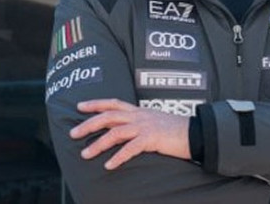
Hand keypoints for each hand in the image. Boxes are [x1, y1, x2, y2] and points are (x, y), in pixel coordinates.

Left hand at [69, 99, 189, 169]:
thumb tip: (124, 132)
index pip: (113, 103)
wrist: (197, 134)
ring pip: (115, 132)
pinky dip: (118, 157)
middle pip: (108, 116)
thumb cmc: (176, 131)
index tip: (79, 106)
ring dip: (98, 144)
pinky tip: (108, 165)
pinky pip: (131, 149)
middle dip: (88, 124)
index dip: (96, 103)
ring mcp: (145, 126)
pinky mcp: (152, 139)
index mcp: (139, 111)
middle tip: (73, 133)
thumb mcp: (155, 122)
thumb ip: (140, 124)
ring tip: (85, 154)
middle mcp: (139, 116)